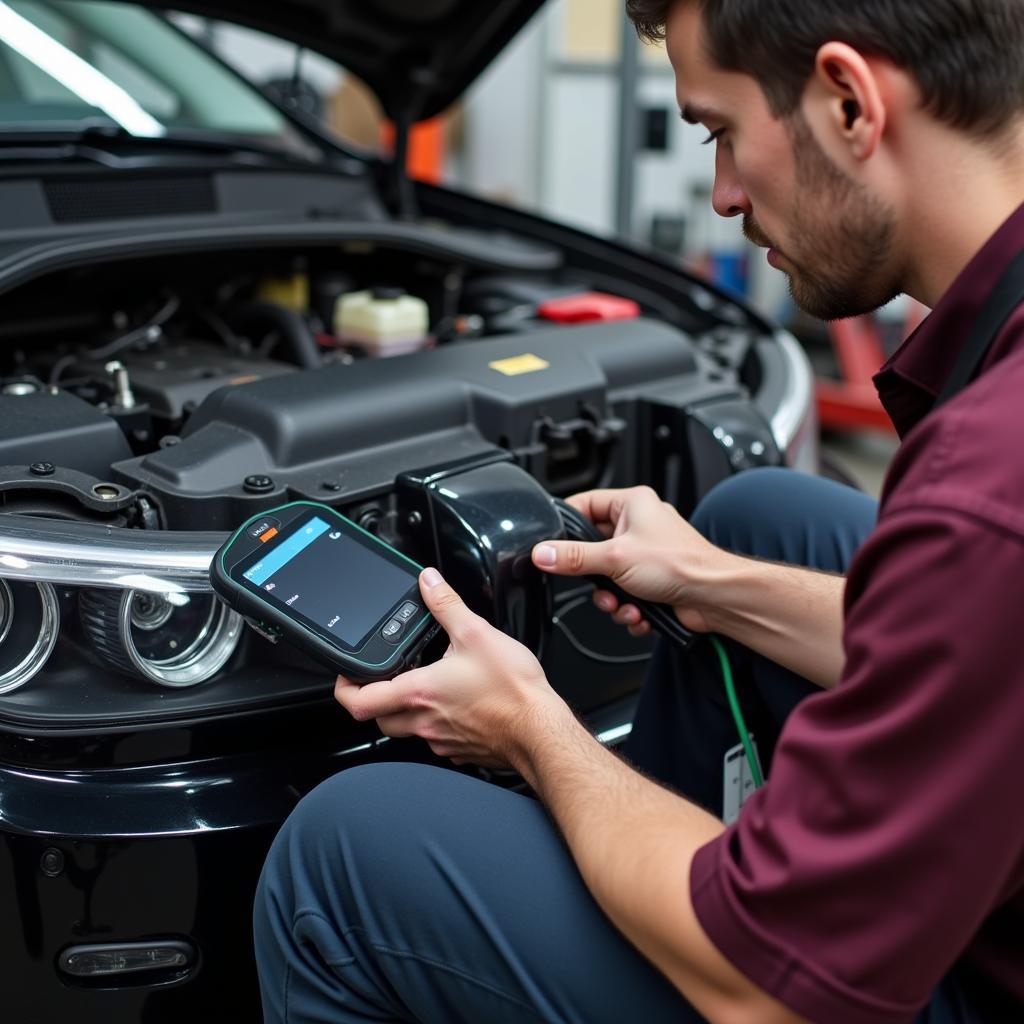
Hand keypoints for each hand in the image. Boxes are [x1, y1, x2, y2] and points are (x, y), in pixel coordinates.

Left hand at [333, 568, 570, 768]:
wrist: (540, 730)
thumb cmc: (513, 691)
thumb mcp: (477, 633)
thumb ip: (446, 604)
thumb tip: (429, 582)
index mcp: (419, 692)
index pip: (359, 702)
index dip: (344, 688)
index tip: (347, 675)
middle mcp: (424, 722)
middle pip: (379, 718)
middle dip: (375, 698)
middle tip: (382, 678)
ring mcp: (442, 740)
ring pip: (407, 729)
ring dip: (406, 710)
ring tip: (424, 684)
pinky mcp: (461, 749)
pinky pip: (437, 738)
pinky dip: (437, 721)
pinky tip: (456, 703)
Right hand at [532, 486, 720, 635]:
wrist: (715, 597)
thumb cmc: (682, 564)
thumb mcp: (615, 558)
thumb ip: (574, 557)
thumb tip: (543, 553)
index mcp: (632, 503)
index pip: (584, 504)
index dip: (566, 525)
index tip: (552, 544)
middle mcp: (639, 525)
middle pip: (593, 548)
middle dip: (595, 577)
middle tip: (598, 583)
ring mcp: (645, 554)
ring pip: (607, 578)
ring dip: (612, 598)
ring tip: (622, 604)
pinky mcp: (651, 580)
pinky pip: (624, 594)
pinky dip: (629, 608)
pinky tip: (639, 613)